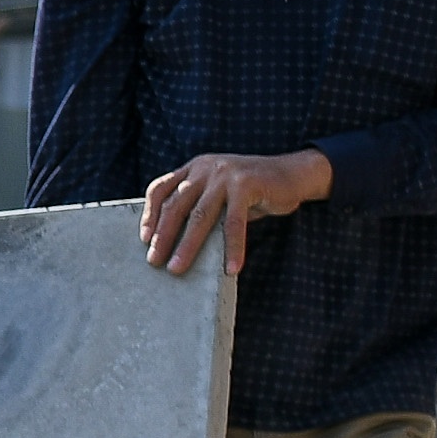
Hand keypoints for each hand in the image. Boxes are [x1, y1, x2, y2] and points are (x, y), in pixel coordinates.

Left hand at [140, 150, 329, 276]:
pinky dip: (232, 248)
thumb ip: (199, 207)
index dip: (149, 214)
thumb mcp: (219, 194)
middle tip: (154, 262)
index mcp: (194, 168)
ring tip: (177, 269)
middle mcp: (206, 168)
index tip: (142, 240)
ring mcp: (226, 175)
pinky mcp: (247, 185)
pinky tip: (231, 268)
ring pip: (200, 216)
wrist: (294, 174)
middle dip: (162, 237)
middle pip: (176, 205)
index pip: (160, 189)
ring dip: (187, 246)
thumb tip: (171, 243)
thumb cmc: (252, 191)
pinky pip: (234, 223)